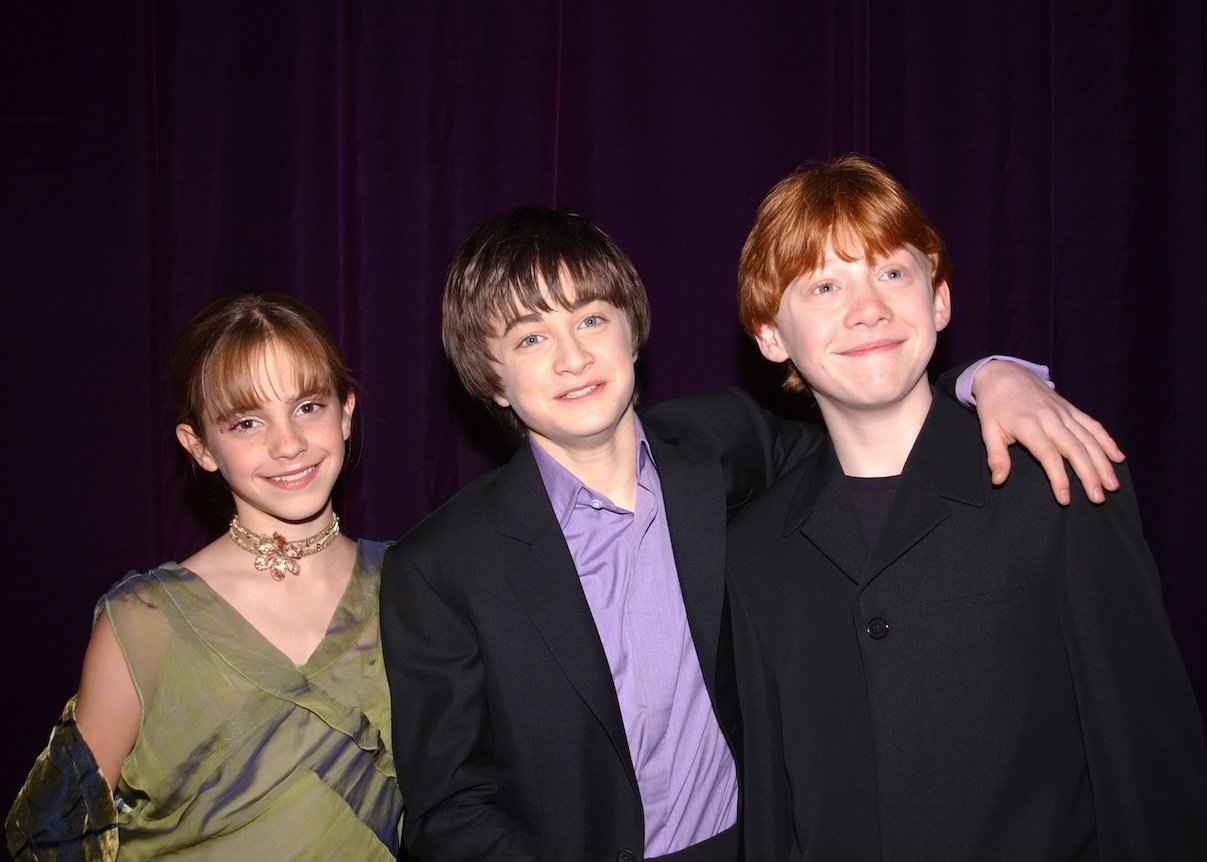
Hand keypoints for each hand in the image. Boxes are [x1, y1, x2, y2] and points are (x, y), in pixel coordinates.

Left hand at [971, 359, 1123, 504]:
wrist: (1003, 374)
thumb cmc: (994, 405)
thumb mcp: (987, 429)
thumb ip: (995, 456)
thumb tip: (998, 481)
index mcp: (1028, 425)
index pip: (1048, 455)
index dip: (1058, 478)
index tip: (1065, 499)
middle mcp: (1050, 418)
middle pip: (1075, 449)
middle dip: (1089, 475)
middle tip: (1098, 498)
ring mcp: (1064, 412)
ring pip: (1089, 439)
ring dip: (1103, 462)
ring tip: (1113, 485)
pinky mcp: (1071, 408)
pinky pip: (1093, 425)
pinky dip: (1107, 440)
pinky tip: (1119, 457)